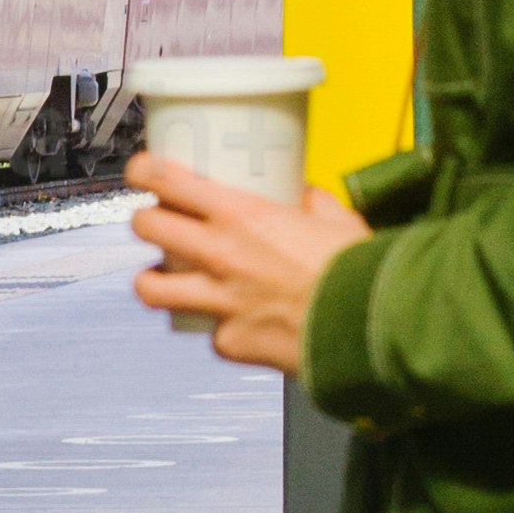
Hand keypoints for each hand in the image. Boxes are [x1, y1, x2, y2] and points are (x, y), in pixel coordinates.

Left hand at [128, 146, 364, 379]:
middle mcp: (221, 255)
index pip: (167, 181)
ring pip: (152, 288)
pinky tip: (235, 323)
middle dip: (145, 222)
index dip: (143, 171)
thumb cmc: (359, 272)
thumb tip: (306, 198)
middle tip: (156, 223)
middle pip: (146, 228)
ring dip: (154, 280)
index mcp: (243, 215)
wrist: (372, 327)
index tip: (142, 171)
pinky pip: (209, 333)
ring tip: (165, 279)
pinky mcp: (230, 342)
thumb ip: (314, 203)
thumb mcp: (338, 220)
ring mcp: (219, 302)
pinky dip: (218, 328)